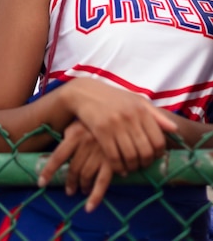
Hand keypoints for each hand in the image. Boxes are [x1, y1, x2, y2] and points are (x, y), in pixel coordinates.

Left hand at [38, 120, 112, 211]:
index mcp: (75, 133)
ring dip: (82, 186)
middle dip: (70, 182)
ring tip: (81, 189)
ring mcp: (100, 153)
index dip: (48, 171)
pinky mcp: (113, 161)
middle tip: (69, 189)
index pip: (58, 156)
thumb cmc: (96, 117)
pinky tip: (89, 207)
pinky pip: (102, 183)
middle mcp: (86, 143)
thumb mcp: (80, 120)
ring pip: (85, 176)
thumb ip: (69, 133)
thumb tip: (59, 148)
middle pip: (73, 169)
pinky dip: (95, 197)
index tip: (41, 183)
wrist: (120, 112)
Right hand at [60, 78, 177, 174]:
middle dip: (145, 163)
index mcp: (141, 109)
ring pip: (130, 157)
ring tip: (131, 167)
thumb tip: (175, 129)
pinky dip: (118, 167)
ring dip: (132, 167)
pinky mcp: (101, 131)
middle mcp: (130, 117)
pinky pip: (113, 157)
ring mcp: (115, 124)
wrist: (85, 93)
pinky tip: (120, 168)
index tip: (153, 156)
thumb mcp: (136, 101)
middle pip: (145, 151)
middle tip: (142, 164)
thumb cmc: (114, 98)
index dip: (158, 153)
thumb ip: (156, 115)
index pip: (158, 140)